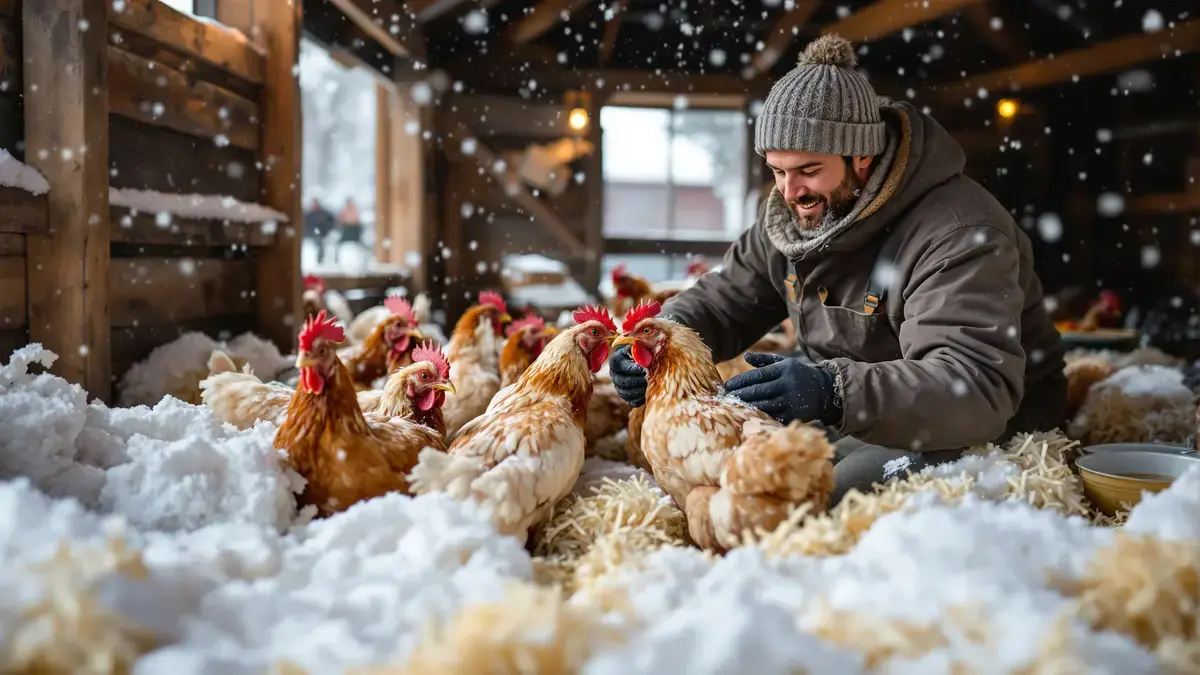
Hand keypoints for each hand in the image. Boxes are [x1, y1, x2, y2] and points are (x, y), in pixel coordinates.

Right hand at [608, 343, 646, 406]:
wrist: (643, 359)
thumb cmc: (642, 349)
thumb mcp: (641, 345)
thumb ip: (641, 348)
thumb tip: (643, 354)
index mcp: (616, 360)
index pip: (620, 366)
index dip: (631, 369)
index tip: (644, 369)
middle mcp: (614, 374)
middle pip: (621, 381)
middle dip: (636, 380)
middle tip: (648, 378)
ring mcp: (619, 386)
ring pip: (625, 393)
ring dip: (639, 390)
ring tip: (650, 386)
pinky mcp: (626, 395)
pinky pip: (631, 401)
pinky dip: (640, 399)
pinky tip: (648, 394)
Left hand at [722, 353, 836, 425]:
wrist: (825, 390)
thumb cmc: (798, 374)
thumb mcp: (784, 363)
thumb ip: (764, 360)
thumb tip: (745, 357)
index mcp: (783, 369)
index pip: (757, 375)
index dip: (740, 381)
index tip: (726, 386)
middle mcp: (787, 384)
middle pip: (759, 391)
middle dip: (740, 395)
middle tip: (724, 398)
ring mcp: (792, 400)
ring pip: (765, 405)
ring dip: (747, 407)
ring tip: (732, 407)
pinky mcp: (795, 414)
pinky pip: (774, 416)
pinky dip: (760, 416)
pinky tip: (748, 416)